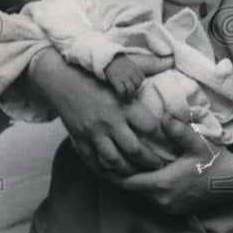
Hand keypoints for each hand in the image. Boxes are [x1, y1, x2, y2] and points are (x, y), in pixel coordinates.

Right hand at [27, 50, 168, 174]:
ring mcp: (93, 133)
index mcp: (123, 104)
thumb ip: (148, 66)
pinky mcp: (79, 139)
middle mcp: (109, 121)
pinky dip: (103, 171)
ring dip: (128, 171)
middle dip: (150, 162)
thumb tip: (170, 58)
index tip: (172, 142)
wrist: (61, 78)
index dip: (163, 136)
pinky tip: (114, 174)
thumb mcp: (122, 67)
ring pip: (114, 161)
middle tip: (161, 167)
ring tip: (140, 174)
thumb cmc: (95, 72)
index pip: (149, 127)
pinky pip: (92, 161)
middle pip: (134, 150)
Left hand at [112, 114, 232, 214]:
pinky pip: (156, 200)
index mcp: (163, 183)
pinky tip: (151, 175)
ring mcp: (170, 208)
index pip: (128, 182)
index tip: (104, 162)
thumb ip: (178, 130)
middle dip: (123, 176)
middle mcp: (163, 200)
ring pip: (144, 196)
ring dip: (138, 183)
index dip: (114, 173)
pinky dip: (150, 189)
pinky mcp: (177, 210)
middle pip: (134, 189)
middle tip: (111, 161)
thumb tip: (163, 116)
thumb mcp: (198, 141)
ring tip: (128, 166)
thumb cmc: (216, 160)